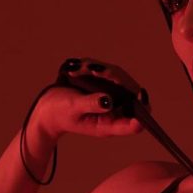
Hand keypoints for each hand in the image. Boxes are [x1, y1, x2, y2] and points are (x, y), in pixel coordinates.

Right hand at [36, 57, 150, 138]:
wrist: (50, 108)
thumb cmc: (60, 113)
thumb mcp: (73, 109)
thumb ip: (90, 104)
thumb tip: (108, 100)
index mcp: (109, 125)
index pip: (134, 123)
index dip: (142, 112)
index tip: (141, 96)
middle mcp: (114, 112)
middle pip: (132, 94)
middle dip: (117, 78)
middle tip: (93, 70)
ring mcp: (112, 98)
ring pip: (122, 79)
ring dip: (102, 70)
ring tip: (77, 70)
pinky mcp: (106, 86)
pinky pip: (110, 72)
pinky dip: (95, 67)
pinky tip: (77, 69)